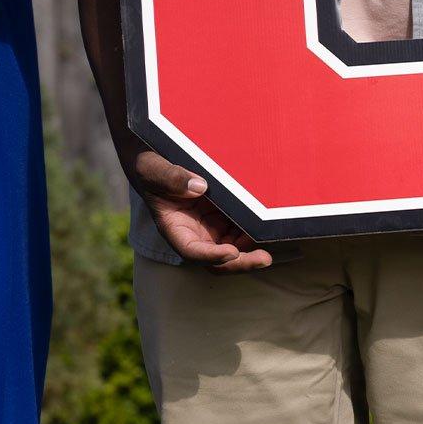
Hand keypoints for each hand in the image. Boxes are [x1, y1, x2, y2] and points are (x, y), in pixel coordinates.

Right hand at [130, 151, 270, 269]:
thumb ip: (171, 177)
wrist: (159, 160)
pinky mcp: (225, 219)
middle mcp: (195, 235)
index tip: (231, 252)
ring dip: (253, 247)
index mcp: (174, 229)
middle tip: (264, 258)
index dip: (212, 256)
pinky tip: (269, 222)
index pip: (192, 251)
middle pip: (219, 260)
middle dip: (242, 262)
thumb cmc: (151, 166)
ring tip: (271, 235)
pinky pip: (243, 231)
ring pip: (236, 248)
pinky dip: (255, 230)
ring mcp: (212, 229)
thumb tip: (199, 186)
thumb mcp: (153, 168)